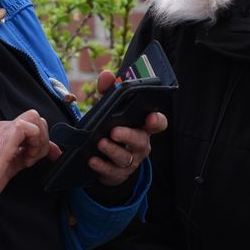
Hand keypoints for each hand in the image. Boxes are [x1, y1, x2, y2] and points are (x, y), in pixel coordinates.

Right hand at [0, 110, 58, 203]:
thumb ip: (27, 154)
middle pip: (35, 118)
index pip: (30, 126)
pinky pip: (31, 127)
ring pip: (36, 119)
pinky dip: (35, 143)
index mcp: (1, 133)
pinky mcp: (7, 135)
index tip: (51, 156)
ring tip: (28, 159)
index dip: (44, 140)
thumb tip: (46, 152)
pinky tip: (26, 158)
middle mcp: (1, 127)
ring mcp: (3, 129)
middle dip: (43, 139)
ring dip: (39, 140)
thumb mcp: (13, 164)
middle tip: (33, 158)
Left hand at [87, 68, 167, 187]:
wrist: (109, 162)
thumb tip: (106, 75)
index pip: (157, 124)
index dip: (157, 121)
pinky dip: (101, 165)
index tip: (151, 117)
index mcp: (142, 127)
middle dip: (129, 135)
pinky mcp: (117, 174)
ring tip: (100, 142)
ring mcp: (130, 161)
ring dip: (113, 150)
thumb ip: (109, 92)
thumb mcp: (110, 110)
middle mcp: (140, 145)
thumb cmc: (113, 129)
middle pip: (140, 141)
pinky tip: (92, 160)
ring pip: (125, 157)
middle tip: (114, 131)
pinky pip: (111, 171)